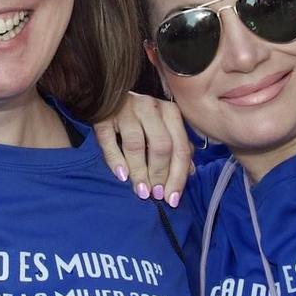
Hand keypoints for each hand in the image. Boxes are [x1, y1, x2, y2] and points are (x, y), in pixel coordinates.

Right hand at [96, 91, 191, 206]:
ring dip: (139, 172)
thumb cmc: (142, 118)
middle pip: (161, 146)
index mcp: (170, 112)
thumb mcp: (164, 129)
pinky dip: (115, 160)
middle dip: (160, 175)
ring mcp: (126, 109)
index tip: (172, 199)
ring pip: (136, 144)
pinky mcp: (104, 115)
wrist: (109, 97)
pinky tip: (121, 176)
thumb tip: (191, 173)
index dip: (178, 176)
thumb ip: (178, 148)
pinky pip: (108, 140)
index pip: (180, 148)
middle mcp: (150, 108)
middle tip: (156, 195)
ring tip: (141, 191)